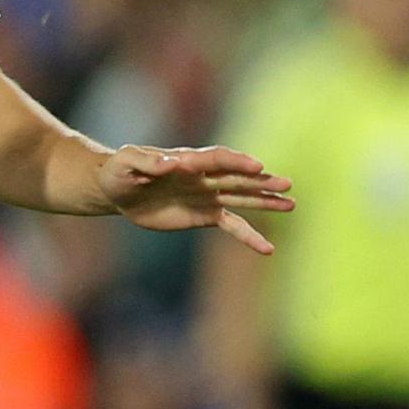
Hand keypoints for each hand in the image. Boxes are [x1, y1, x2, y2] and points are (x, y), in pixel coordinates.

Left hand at [100, 142, 293, 253]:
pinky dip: (249, 236)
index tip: (256, 166)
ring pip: (242, 198)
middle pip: (238, 177)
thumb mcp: (126, 162)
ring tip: (291, 204)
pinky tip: (268, 249)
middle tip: (286, 184)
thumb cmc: (120, 171)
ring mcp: (208, 196)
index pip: (217, 159)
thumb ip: (148, 162)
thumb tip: (172, 164)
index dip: (237, 161)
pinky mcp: (205, 215)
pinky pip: (232, 226)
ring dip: (265, 201)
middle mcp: (204, 177)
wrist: (118, 191)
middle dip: (261, 181)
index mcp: (188, 160)